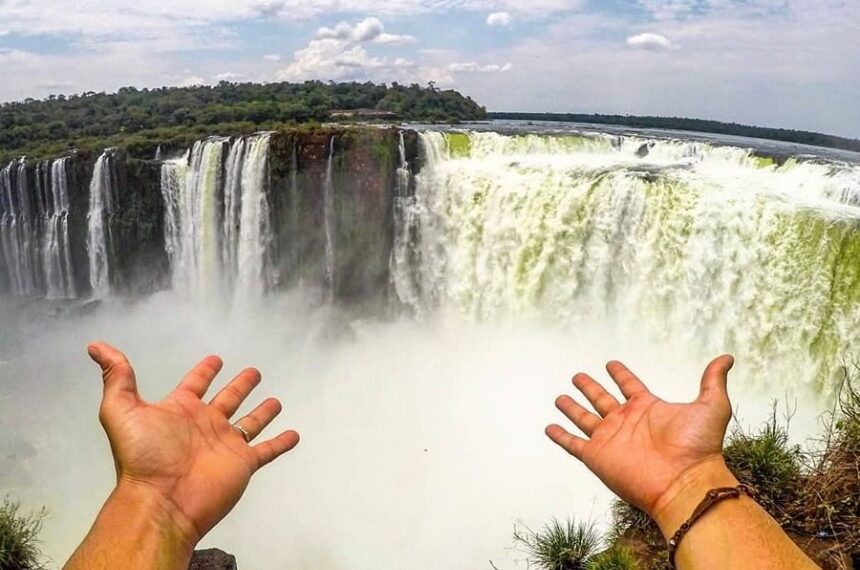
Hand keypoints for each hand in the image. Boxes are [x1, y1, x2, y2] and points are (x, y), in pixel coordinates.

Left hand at [88, 342, 299, 547]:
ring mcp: (226, 444)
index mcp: (181, 410)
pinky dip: (281, 443)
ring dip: (263, 412)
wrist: (162, 500)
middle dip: (240, 385)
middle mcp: (205, 425)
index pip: (195, 384)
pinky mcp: (243, 463)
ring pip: (250, 423)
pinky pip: (267, 450)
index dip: (204, 371)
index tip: (215, 359)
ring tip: (276, 401)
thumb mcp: (121, 410)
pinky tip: (294, 434)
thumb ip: (116, 377)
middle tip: (253, 372)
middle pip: (228, 399)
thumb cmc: (142, 456)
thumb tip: (96, 346)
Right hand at [546, 356, 736, 533]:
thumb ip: (713, 380)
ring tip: (560, 397)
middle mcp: (625, 422)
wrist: (684, 482)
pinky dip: (560, 436)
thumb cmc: (699, 447)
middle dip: (590, 387)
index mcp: (647, 408)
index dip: (621, 374)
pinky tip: (550, 427)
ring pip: (584, 418)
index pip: (630, 386)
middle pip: (602, 399)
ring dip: (572, 408)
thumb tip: (728, 357)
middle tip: (578, 375)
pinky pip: (572, 444)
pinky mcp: (596, 456)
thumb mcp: (711, 406)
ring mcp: (609, 439)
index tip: (611, 363)